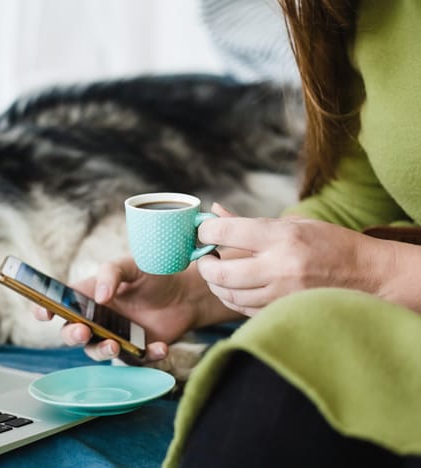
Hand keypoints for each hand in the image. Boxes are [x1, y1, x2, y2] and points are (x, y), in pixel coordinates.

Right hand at [32, 256, 211, 362]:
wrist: (186, 292)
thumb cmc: (153, 274)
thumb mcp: (132, 264)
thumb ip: (112, 273)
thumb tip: (100, 296)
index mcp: (88, 295)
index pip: (59, 304)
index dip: (45, 309)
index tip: (45, 313)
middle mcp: (96, 319)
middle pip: (72, 333)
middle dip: (72, 335)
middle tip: (82, 331)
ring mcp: (114, 336)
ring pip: (97, 351)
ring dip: (102, 351)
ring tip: (115, 344)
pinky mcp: (135, 351)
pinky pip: (135, 360)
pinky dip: (146, 356)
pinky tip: (160, 347)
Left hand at [197, 205, 385, 314]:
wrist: (367, 274)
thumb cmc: (328, 242)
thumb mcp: (292, 223)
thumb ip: (248, 222)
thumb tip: (213, 211)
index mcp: (281, 237)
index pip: (227, 232)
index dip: (206, 231)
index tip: (203, 231)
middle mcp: (280, 266)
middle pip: (221, 273)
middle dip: (204, 265)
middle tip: (204, 258)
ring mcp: (282, 293)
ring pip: (230, 295)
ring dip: (216, 284)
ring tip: (217, 272)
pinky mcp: (284, 311)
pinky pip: (245, 309)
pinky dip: (232, 299)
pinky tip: (233, 288)